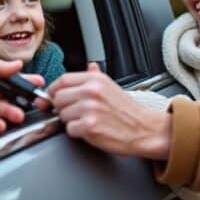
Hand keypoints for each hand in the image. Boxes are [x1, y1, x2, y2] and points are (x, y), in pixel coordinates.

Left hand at [0, 56, 44, 135]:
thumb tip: (17, 64)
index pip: (3, 77)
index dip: (20, 79)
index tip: (35, 81)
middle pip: (6, 93)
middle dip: (22, 95)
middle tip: (36, 97)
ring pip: (2, 109)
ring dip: (12, 111)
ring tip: (19, 114)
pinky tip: (1, 123)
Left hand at [48, 63, 170, 159]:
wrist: (144, 129)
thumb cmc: (127, 111)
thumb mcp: (112, 86)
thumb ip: (95, 76)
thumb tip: (89, 66)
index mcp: (96, 80)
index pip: (62, 80)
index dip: (55, 90)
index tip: (56, 97)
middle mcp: (92, 91)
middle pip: (58, 98)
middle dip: (62, 108)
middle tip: (75, 113)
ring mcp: (90, 108)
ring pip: (62, 115)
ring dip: (70, 121)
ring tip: (86, 121)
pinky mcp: (90, 126)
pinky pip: (69, 129)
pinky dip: (77, 133)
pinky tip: (89, 130)